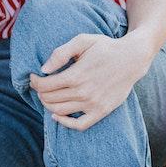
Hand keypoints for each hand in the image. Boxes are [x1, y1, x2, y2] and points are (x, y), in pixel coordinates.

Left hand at [28, 34, 152, 130]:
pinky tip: (57, 116)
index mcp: (76, 75)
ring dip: (48, 105)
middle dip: (40, 92)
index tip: (34, 77)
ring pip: (59, 111)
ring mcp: (92, 104)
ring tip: (48, 96)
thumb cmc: (105, 48)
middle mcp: (83, 92)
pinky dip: (64, 123)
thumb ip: (61, 53)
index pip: (44, 85)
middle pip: (49, 99)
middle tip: (40, 85)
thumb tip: (43, 69)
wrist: (132, 59)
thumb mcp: (83, 41)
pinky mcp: (101, 111)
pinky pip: (79, 125)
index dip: (34, 82)